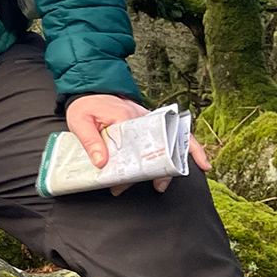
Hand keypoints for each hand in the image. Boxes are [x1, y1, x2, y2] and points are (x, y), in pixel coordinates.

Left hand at [64, 94, 210, 194]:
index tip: (133, 181)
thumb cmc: (87, 106)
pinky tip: (196, 161)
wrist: (92, 90)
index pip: (138, 147)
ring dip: (178, 160)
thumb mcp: (80, 121)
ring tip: (167, 182)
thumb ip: (90, 141)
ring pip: (173, 140)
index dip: (138, 168)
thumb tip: (102, 162)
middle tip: (159, 186)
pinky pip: (173, 135)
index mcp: (127, 119)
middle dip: (163, 169)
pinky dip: (186, 147)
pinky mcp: (151, 123)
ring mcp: (150, 120)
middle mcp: (143, 119)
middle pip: (161, 146)